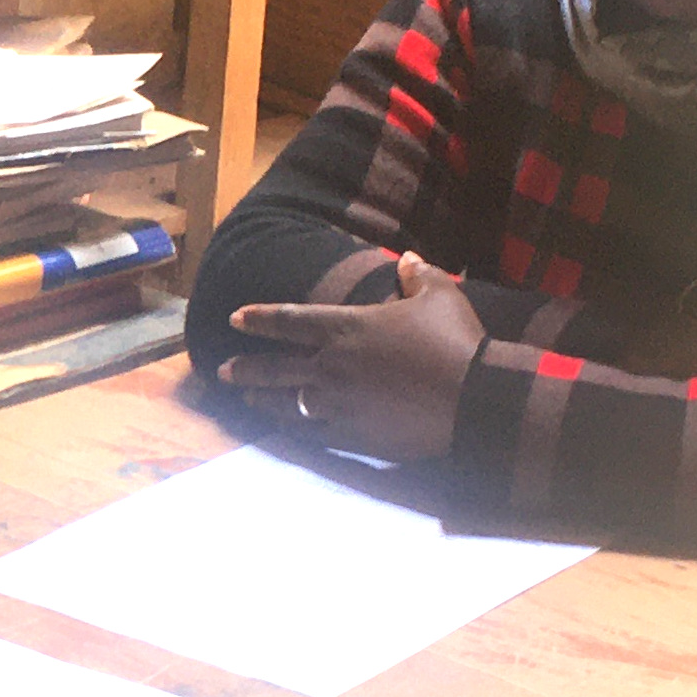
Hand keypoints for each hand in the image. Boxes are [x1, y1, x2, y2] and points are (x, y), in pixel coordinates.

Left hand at [220, 251, 485, 463]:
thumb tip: (409, 259)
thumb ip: (419, 276)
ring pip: (288, 404)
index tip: (235, 319)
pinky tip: (284, 432)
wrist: (473, 399)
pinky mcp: (354, 436)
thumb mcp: (440, 296)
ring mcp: (339, 405)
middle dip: (246, 368)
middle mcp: (332, 366)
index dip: (260, 319)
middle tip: (223, 371)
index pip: (290, 321)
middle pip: (276, 368)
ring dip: (264, 402)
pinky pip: (313, 435)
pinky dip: (295, 432)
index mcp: (347, 328)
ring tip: (247, 402)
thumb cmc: (456, 342)